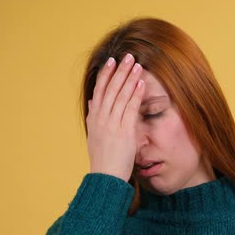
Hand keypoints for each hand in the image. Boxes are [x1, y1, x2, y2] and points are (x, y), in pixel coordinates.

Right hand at [86, 53, 144, 181]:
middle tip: (128, 56)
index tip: (112, 61)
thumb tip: (93, 101)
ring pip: (120, 96)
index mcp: (94, 119)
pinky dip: (135, 95)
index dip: (106, 75)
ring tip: (137, 65)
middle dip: (119, 71)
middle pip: (110, 89)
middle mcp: (101, 119)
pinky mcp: (123, 131)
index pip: (99, 91)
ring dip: (129, 79)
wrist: (106, 178)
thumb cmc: (103, 159)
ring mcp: (112, 124)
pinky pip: (130, 109)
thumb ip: (94, 117)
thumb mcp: (94, 135)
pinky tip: (141, 83)